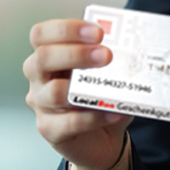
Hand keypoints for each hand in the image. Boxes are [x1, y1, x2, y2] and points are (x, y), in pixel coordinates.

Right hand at [23, 19, 132, 169]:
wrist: (101, 139)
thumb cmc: (98, 99)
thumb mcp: (104, 74)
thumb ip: (110, 60)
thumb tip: (130, 48)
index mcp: (47, 56)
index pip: (41, 35)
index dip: (66, 30)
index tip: (97, 32)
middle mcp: (38, 78)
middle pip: (43, 58)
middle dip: (76, 53)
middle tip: (106, 54)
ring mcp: (41, 105)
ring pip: (53, 92)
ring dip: (83, 86)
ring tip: (111, 84)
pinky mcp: (50, 130)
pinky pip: (69, 123)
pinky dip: (93, 117)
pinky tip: (113, 113)